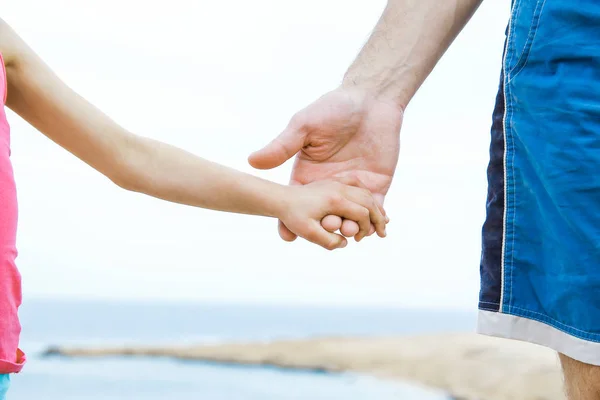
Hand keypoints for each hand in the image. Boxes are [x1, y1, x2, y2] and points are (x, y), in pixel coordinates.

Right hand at [249, 87, 402, 240]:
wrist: (371, 99)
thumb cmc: (334, 108)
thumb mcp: (304, 126)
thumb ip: (282, 146)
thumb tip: (252, 161)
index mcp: (308, 175)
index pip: (297, 203)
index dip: (290, 220)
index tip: (287, 235)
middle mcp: (329, 187)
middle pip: (324, 216)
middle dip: (324, 226)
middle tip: (327, 229)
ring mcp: (353, 188)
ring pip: (350, 216)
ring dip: (349, 227)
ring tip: (348, 230)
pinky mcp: (376, 185)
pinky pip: (375, 209)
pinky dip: (375, 220)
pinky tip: (374, 229)